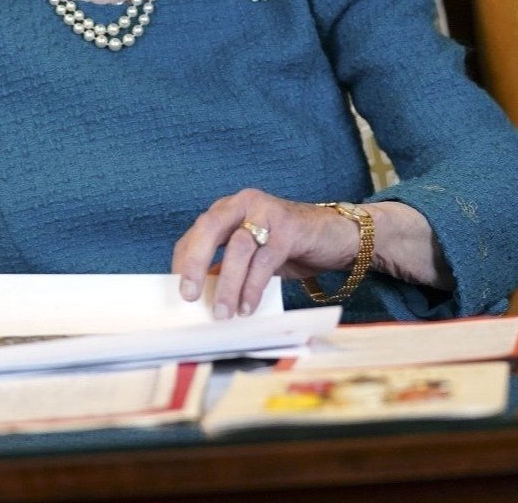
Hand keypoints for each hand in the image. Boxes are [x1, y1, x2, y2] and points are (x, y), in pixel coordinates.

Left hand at [171, 189, 361, 318]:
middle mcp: (245, 204)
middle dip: (195, 262)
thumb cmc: (290, 246)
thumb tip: (200, 296)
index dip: (184, 261)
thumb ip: (228, 268)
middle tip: (187, 295)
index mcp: (230, 209)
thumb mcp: (253, 256)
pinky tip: (248, 307)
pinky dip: (253, 286)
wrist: (337, 236)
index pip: (196, 232)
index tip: (179, 291)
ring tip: (223, 313)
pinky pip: (265, 259)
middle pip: (209, 228)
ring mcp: (268, 212)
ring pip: (239, 247)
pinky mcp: (290, 227)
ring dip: (228, 284)